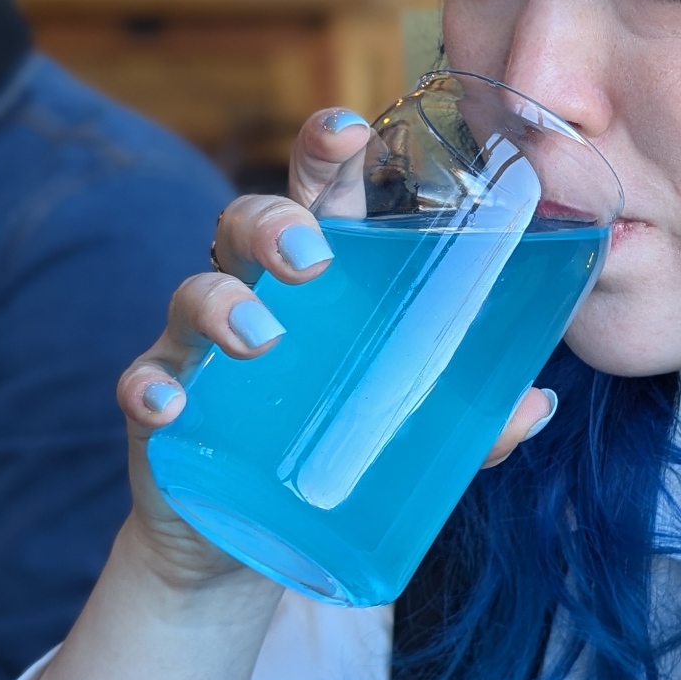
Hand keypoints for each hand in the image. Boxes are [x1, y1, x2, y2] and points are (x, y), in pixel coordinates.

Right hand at [116, 108, 555, 584]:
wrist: (246, 550)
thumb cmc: (334, 453)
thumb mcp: (410, 433)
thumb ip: (474, 420)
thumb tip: (537, 405)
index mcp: (323, 280)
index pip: (322, 194)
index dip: (326, 150)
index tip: (349, 129)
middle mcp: (256, 296)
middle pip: (248, 223)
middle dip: (275, 223)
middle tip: (310, 258)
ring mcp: (200, 350)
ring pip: (194, 292)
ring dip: (221, 304)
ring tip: (260, 339)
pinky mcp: (161, 410)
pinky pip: (143, 381)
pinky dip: (153, 386)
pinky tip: (170, 402)